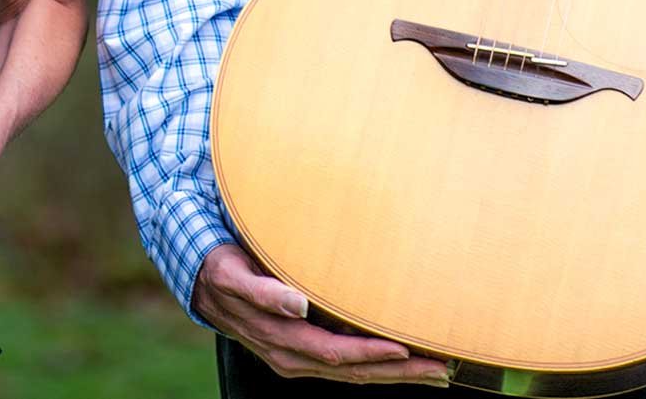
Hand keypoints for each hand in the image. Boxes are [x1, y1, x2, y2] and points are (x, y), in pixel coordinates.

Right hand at [191, 243, 451, 385]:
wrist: (203, 285)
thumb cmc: (223, 272)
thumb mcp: (235, 276)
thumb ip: (264, 292)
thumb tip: (297, 306)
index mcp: (282, 341)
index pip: (337, 353)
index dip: (373, 354)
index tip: (407, 350)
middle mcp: (294, 357)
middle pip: (355, 371)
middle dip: (400, 372)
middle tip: (441, 368)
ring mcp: (300, 358)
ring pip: (355, 372)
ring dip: (396, 373)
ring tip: (435, 370)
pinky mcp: (304, 352)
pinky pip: (346, 365)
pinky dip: (376, 365)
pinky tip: (400, 360)